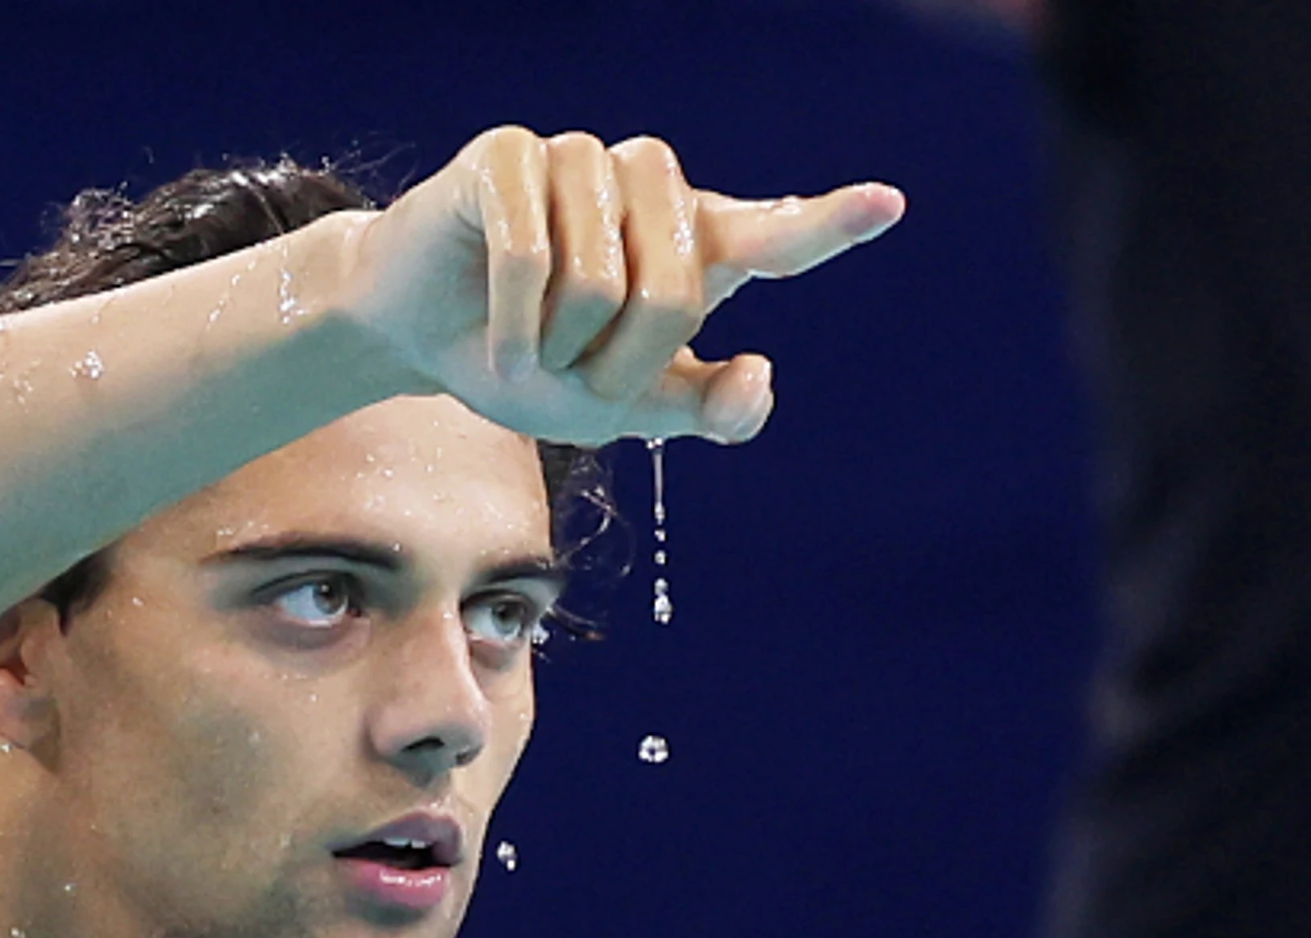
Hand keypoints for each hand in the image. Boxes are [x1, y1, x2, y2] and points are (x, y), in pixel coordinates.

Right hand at [340, 128, 903, 446]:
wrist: (424, 337)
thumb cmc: (535, 360)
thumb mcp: (624, 408)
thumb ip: (702, 409)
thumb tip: (758, 373)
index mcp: (696, 243)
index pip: (773, 235)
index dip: (828, 223)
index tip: (887, 205)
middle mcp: (650, 187)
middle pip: (674, 295)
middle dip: (615, 366)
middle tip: (570, 374)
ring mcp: (581, 160)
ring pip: (600, 280)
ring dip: (555, 345)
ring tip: (529, 341)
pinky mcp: (511, 155)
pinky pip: (528, 259)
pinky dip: (509, 326)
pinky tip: (491, 332)